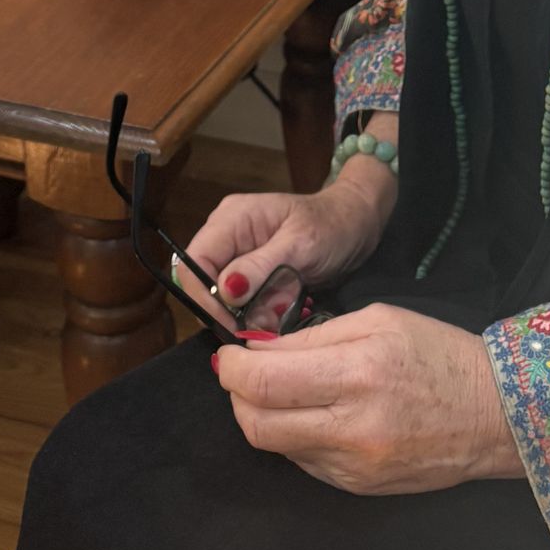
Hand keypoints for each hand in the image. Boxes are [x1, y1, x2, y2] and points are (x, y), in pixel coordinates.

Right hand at [176, 175, 388, 328]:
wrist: (355, 225)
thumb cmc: (332, 225)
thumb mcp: (301, 244)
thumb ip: (261, 266)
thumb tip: (224, 291)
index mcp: (232, 218)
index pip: (195, 262)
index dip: (204, 296)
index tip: (229, 325)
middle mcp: (227, 235)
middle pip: (202, 282)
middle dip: (225, 310)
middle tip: (253, 331)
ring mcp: (237, 255)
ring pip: (220, 297)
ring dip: (242, 315)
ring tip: (271, 322)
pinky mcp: (250, 275)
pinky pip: (239, 301)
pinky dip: (255, 314)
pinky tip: (275, 319)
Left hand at [211, 301, 525, 492]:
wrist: (495, 414)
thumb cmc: (438, 353)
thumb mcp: (378, 321)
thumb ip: (314, 336)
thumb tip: (260, 351)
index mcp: (358, 374)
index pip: (266, 383)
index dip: (233, 369)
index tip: (228, 356)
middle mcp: (351, 428)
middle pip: (257, 424)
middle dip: (238, 397)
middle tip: (243, 374)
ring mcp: (352, 467)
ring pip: (275, 447)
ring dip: (262, 417)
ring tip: (278, 391)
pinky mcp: (356, 488)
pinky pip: (304, 462)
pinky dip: (294, 436)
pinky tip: (313, 414)